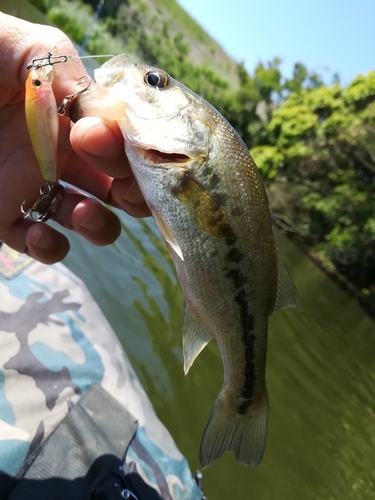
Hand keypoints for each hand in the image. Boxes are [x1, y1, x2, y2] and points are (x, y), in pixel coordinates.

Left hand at [0, 13, 148, 264]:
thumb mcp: (33, 52)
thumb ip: (76, 79)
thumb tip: (114, 123)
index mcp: (78, 122)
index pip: (128, 149)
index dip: (132, 155)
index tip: (102, 142)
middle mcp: (65, 158)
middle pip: (121, 192)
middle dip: (133, 197)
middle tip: (118, 190)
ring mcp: (36, 189)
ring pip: (90, 223)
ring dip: (99, 227)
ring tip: (80, 212)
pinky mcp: (5, 215)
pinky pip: (41, 244)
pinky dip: (49, 248)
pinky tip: (37, 232)